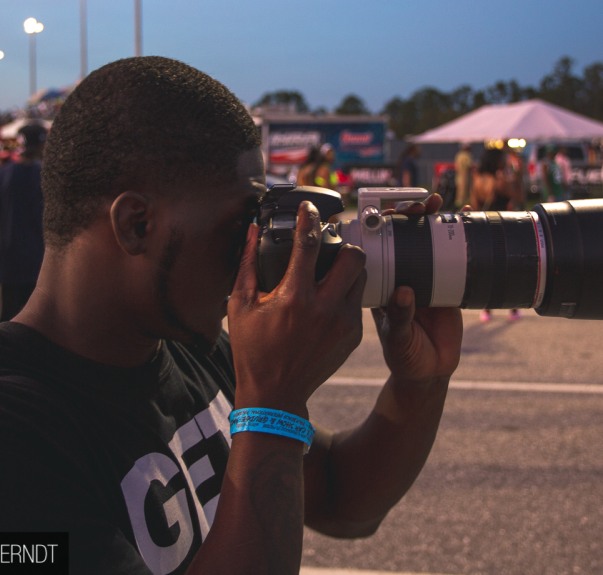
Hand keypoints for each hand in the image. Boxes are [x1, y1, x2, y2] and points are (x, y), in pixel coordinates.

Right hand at [227, 201, 366, 417]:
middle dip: (343, 244)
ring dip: (348, 269)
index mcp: (295, 297)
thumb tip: (253, 231)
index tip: (308, 207)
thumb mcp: (240, 305)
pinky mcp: (354, 335)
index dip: (309, 218)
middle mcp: (325, 308)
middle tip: (330, 245)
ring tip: (332, 271)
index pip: (309, 243)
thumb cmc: (252, 350)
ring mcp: (344, 323)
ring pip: (361, 277)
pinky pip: (357, 302)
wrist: (275, 395)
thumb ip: (248, 264)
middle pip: (354, 256)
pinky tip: (329, 299)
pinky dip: (345, 295)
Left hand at [373, 194, 463, 382]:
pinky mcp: (449, 283)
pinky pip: (455, 256)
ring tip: (438, 203)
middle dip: (410, 215)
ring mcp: (425, 276)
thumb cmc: (404, 355)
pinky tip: (469, 217)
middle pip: (403, 236)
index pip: (378, 246)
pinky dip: (461, 236)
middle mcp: (401, 273)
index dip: (381, 226)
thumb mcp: (398, 337)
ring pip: (428, 240)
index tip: (389, 213)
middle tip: (419, 205)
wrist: (430, 371)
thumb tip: (404, 292)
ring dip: (433, 218)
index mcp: (382, 282)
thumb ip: (400, 317)